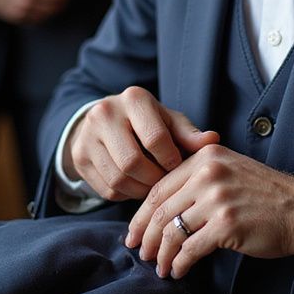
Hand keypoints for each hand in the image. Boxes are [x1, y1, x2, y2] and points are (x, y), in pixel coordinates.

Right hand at [0, 0, 68, 23]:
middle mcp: (27, 1)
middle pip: (51, 5)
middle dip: (61, 3)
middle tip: (67, 0)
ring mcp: (22, 11)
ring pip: (44, 15)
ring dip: (54, 12)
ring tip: (60, 8)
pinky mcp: (17, 18)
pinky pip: (34, 21)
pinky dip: (43, 18)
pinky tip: (47, 14)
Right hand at [65, 86, 219, 201]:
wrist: (105, 122)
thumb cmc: (146, 122)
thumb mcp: (168, 121)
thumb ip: (189, 133)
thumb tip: (213, 140)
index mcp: (133, 98)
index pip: (155, 138)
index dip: (171, 160)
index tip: (178, 167)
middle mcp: (105, 112)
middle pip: (133, 162)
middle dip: (154, 179)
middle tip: (165, 183)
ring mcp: (87, 135)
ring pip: (118, 178)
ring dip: (140, 190)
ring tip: (152, 186)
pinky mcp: (79, 157)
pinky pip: (106, 189)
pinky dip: (125, 194)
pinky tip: (135, 186)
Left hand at [126, 145, 293, 278]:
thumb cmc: (264, 195)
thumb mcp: (229, 171)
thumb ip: (196, 179)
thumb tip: (160, 210)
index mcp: (204, 158)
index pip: (160, 187)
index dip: (142, 214)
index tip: (133, 231)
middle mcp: (208, 174)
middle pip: (162, 210)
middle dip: (146, 236)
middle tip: (139, 253)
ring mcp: (217, 199)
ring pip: (172, 231)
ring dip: (161, 254)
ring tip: (159, 266)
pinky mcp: (226, 225)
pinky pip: (190, 249)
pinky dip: (179, 263)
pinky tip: (178, 270)